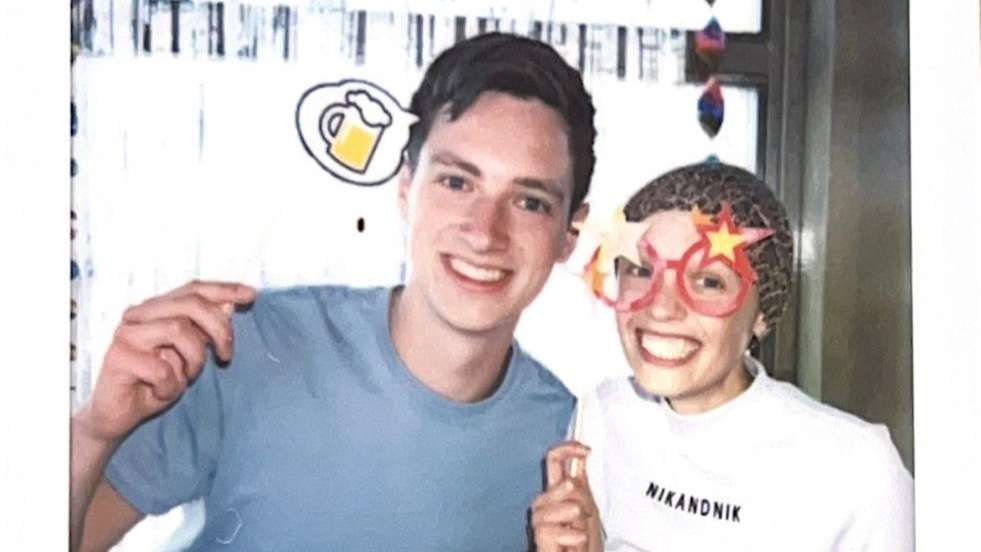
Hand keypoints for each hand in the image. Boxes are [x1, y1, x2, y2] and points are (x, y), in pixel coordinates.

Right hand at [75, 280, 255, 443]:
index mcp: (156, 308)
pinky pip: (162, 367)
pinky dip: (171, 385)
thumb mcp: (189, 355)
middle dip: (219, 330)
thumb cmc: (155, 383)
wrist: (119, 416)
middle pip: (191, 304)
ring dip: (194, 360)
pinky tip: (161, 392)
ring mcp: (126, 333)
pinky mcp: (117, 357)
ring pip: (178, 329)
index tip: (251, 295)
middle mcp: (138, 314)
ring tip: (186, 378)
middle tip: (227, 357)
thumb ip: (205, 329)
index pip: (193, 289)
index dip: (224, 289)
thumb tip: (228, 305)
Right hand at [531, 441, 602, 551]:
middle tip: (581, 512)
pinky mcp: (540, 539)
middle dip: (570, 494)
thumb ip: (581, 485)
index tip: (586, 450)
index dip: (567, 449)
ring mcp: (541, 521)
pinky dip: (569, 536)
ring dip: (570, 516)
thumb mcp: (589, 508)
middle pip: (552, 483)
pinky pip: (547, 529)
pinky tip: (577, 540)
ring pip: (547, 504)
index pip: (555, 460)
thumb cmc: (586, 542)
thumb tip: (580, 457)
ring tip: (580, 529)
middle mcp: (547, 502)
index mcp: (559, 490)